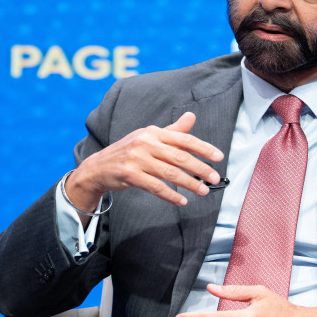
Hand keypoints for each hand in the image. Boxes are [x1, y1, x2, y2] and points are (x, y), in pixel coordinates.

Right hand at [66, 112, 224, 210]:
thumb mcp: (149, 137)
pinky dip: (170, 195)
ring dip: (189, 183)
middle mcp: (146, 143)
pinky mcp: (130, 175)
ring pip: (170, 173)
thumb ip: (173, 130)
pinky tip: (182, 200)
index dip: (203, 148)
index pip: (184, 139)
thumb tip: (191, 116)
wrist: (98, 167)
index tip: (218, 157)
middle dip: (200, 168)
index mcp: (154, 132)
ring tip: (203, 190)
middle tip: (214, 177)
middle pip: (179, 156)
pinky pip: (155, 187)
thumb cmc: (129, 152)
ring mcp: (137, 159)